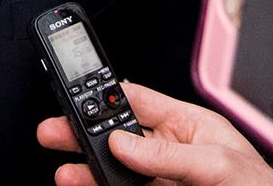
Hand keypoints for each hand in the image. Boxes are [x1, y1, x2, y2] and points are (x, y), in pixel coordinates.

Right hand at [38, 82, 272, 185]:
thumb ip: (169, 152)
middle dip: (85, 133)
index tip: (75, 94)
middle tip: (55, 132)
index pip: (138, 101)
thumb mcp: (217, 163)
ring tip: (67, 172)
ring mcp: (167, 179)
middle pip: (119, 137)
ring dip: (89, 168)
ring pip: (118, 170)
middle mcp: (175, 150)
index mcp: (190, 125)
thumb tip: (125, 141)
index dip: (105, 95)